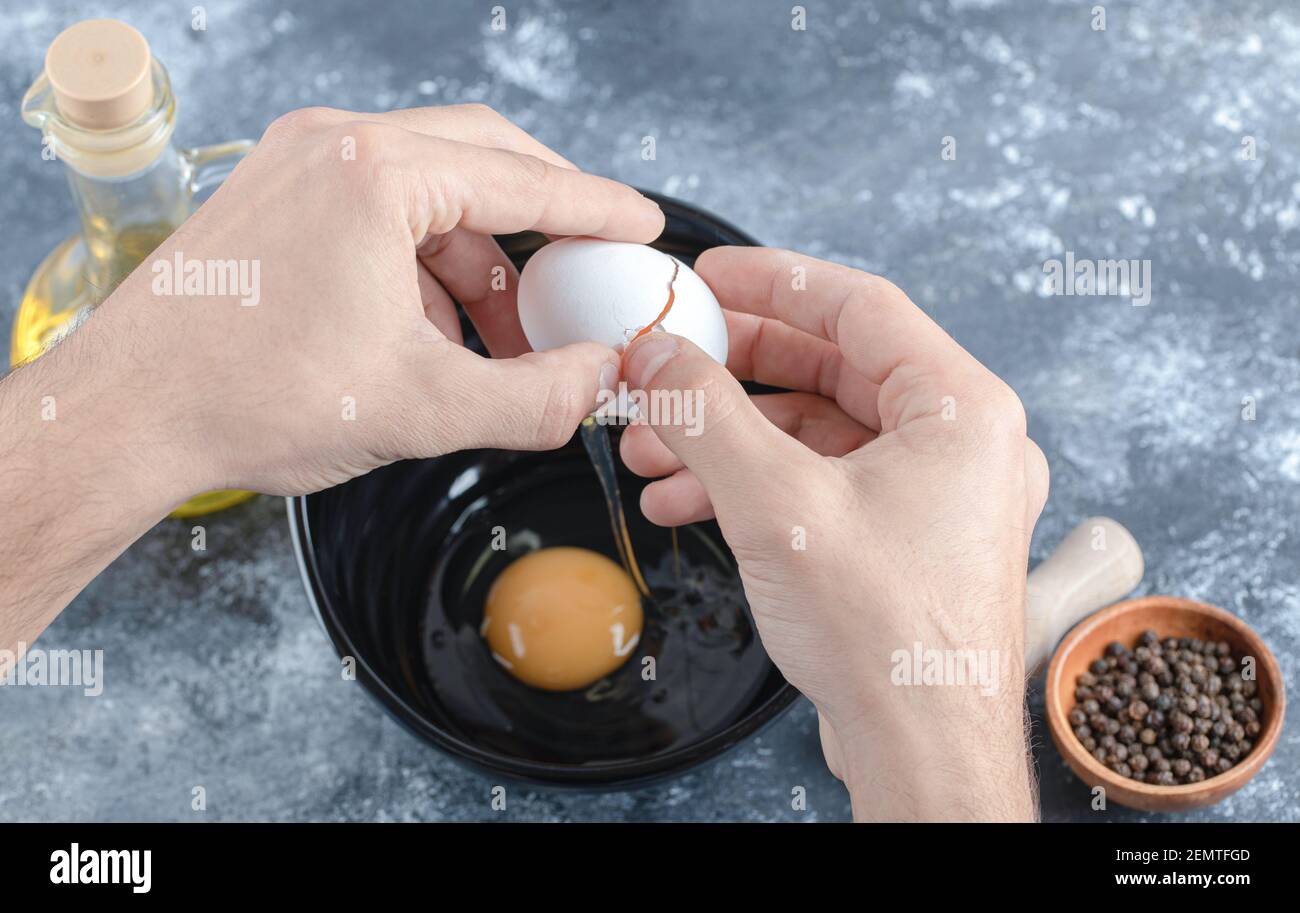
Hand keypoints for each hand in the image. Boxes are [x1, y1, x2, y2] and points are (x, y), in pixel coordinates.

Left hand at [101, 103, 662, 497]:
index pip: (523, 178)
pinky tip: (438, 331)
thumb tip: (601, 381)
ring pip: (429, 190)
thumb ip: (536, 396)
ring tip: (506, 337)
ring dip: (480, 257)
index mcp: (376, 176)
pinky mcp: (275, 199)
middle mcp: (334, 147)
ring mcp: (297, 165)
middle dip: (542, 220)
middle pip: (480, 158)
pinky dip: (425, 264)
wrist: (126, 415)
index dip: (596, 208)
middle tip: (586, 269)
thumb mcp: (422, 408)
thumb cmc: (248, 398)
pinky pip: (379, 212)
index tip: (640, 225)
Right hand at [619, 247, 1048, 820]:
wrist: (920, 752)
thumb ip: (705, 415)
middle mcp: (961, 445)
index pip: (859, 306)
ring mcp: (935, 495)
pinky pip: (822, 481)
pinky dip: (756, 483)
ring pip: (818, 431)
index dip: (774, 282)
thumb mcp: (775, 504)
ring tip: (654, 451)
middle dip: (734, 372)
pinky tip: (687, 498)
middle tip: (668, 363)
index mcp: (962, 410)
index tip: (709, 277)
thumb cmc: (889, 640)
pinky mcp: (905, 539)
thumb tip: (655, 356)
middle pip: (832, 367)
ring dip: (731, 436)